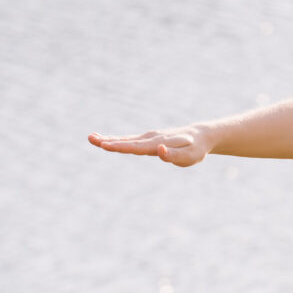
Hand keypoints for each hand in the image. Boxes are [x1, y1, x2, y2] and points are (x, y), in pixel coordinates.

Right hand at [88, 127, 210, 167]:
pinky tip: (108, 141)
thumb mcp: (189, 157)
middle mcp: (151, 138)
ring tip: (92, 138)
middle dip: (108, 141)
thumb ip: (174, 156)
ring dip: (109, 139)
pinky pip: (130, 140)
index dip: (120, 147)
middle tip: (90, 138)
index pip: (136, 147)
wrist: (201, 136)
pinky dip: (117, 140)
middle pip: (126, 141)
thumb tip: (159, 151)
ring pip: (126, 139)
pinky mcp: (149, 139)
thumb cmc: (195, 149)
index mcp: (158, 143)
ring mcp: (149, 137)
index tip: (105, 145)